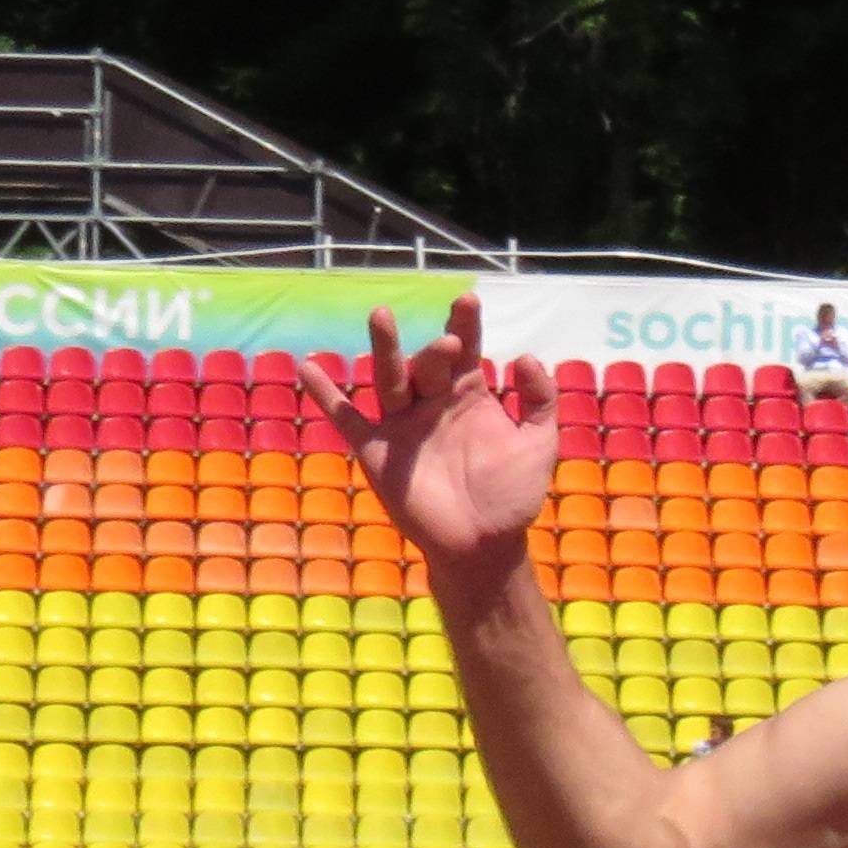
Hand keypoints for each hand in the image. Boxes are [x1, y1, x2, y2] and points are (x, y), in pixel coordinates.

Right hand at [302, 297, 558, 575]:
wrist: (484, 546)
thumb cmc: (511, 496)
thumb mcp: (538, 444)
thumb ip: (539, 401)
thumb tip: (524, 356)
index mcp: (468, 395)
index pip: (465, 350)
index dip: (466, 325)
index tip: (469, 301)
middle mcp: (431, 402)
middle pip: (428, 363)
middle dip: (437, 351)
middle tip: (449, 344)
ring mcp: (402, 424)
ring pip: (389, 378)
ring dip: (386, 348)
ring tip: (381, 316)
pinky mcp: (376, 450)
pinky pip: (347, 419)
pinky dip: (327, 396)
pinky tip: (308, 369)